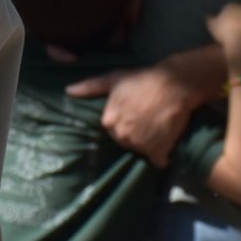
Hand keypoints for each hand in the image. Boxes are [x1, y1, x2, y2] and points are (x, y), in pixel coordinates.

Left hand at [66, 64, 204, 166]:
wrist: (172, 85)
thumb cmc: (141, 80)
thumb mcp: (112, 79)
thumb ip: (90, 87)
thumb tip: (67, 91)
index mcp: (109, 121)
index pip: (112, 130)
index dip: (123, 122)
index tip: (133, 113)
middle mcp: (122, 135)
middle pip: (126, 141)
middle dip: (134, 134)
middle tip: (146, 120)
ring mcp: (140, 144)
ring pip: (141, 150)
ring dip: (149, 145)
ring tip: (157, 128)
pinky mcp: (158, 150)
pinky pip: (158, 160)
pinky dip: (162, 156)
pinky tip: (166, 143)